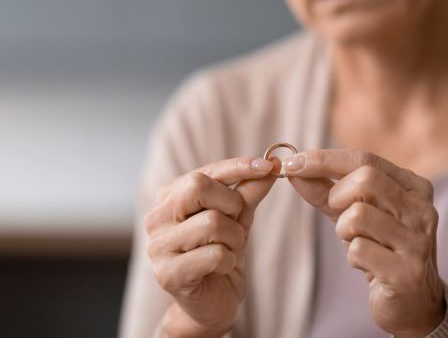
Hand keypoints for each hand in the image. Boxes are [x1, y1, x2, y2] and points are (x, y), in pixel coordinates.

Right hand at [144, 157, 276, 336]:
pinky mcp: (167, 274)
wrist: (214, 301)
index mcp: (170, 198)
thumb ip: (249, 191)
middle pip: (198, 187)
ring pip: (212, 223)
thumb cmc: (222, 254)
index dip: (238, 167)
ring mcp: (158, 247)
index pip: (204, 172)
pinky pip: (214, 254)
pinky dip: (229, 260)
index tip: (269, 165)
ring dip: (234, 238)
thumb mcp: (239, 217)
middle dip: (231, 204)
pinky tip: (221, 268)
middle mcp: (156, 218)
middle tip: (236, 223)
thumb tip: (271, 165)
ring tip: (228, 250)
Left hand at [283, 149, 444, 336]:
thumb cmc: (381, 249)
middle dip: (338, 196)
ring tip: (357, 242)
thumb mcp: (354, 213)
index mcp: (413, 187)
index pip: (365, 159)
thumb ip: (325, 190)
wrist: (413, 301)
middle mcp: (421, 209)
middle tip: (338, 213)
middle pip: (365, 179)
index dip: (324, 159)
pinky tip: (367, 265)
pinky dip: (352, 257)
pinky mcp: (407, 271)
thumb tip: (293, 170)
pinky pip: (359, 250)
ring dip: (344, 230)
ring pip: (358, 215)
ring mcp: (417, 240)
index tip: (292, 163)